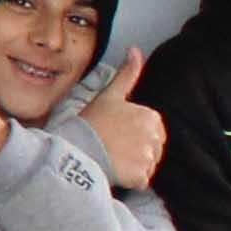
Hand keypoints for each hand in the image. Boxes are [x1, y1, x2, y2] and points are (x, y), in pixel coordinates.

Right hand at [80, 46, 164, 188]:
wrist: (75, 148)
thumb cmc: (90, 122)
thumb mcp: (109, 95)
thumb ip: (127, 74)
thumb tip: (135, 49)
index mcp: (151, 117)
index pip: (153, 132)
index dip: (135, 136)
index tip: (117, 136)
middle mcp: (154, 136)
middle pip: (153, 150)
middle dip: (136, 152)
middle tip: (113, 149)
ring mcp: (148, 157)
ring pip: (147, 166)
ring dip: (133, 167)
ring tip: (112, 160)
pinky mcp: (141, 176)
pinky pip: (142, 181)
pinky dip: (130, 181)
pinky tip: (115, 172)